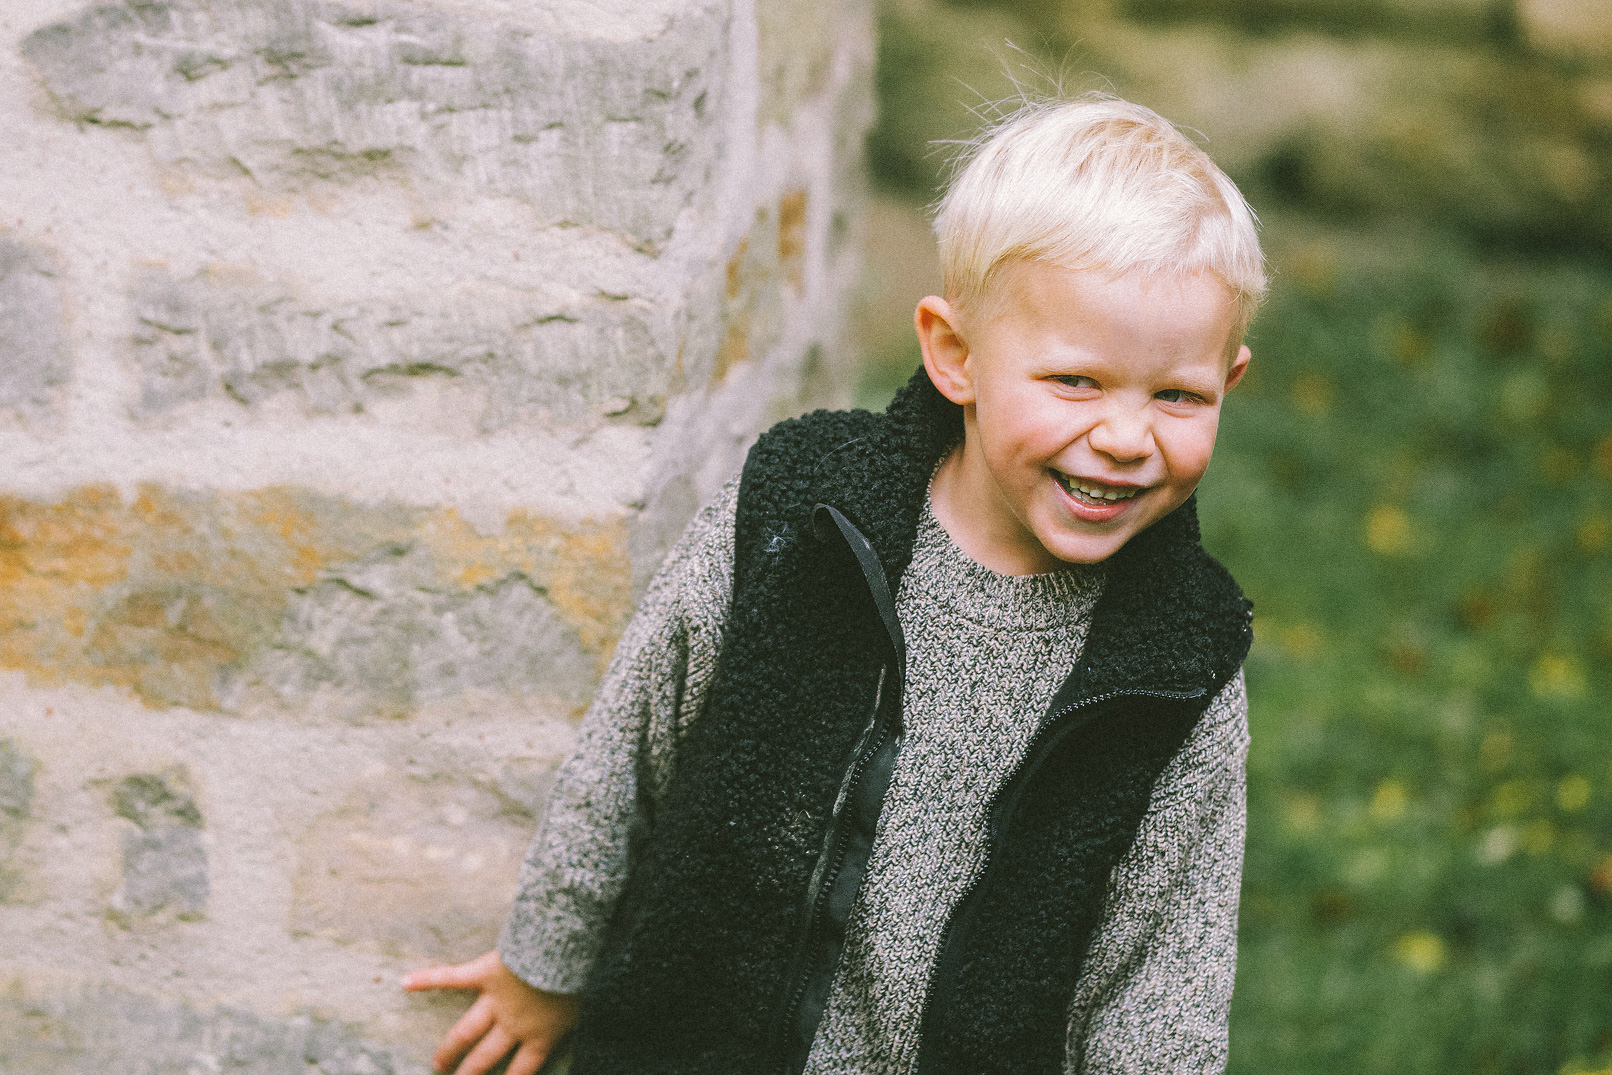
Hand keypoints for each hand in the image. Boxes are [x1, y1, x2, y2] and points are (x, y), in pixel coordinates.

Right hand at [403, 950, 580, 1074]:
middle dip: (470, 1074)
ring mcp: (496, 1001)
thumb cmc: (584, 972)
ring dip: (450, 1048)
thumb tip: (607, 1025)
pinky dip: (429, 980)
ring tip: (437, 1063)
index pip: (521, 1072)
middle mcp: (514, 1025)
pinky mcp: (484, 972)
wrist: (567, 945)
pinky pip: (452, 978)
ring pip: (466, 1032)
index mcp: (541, 1035)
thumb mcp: (590, 1005)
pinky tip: (406, 983)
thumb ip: (580, 1019)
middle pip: (485, 1057)